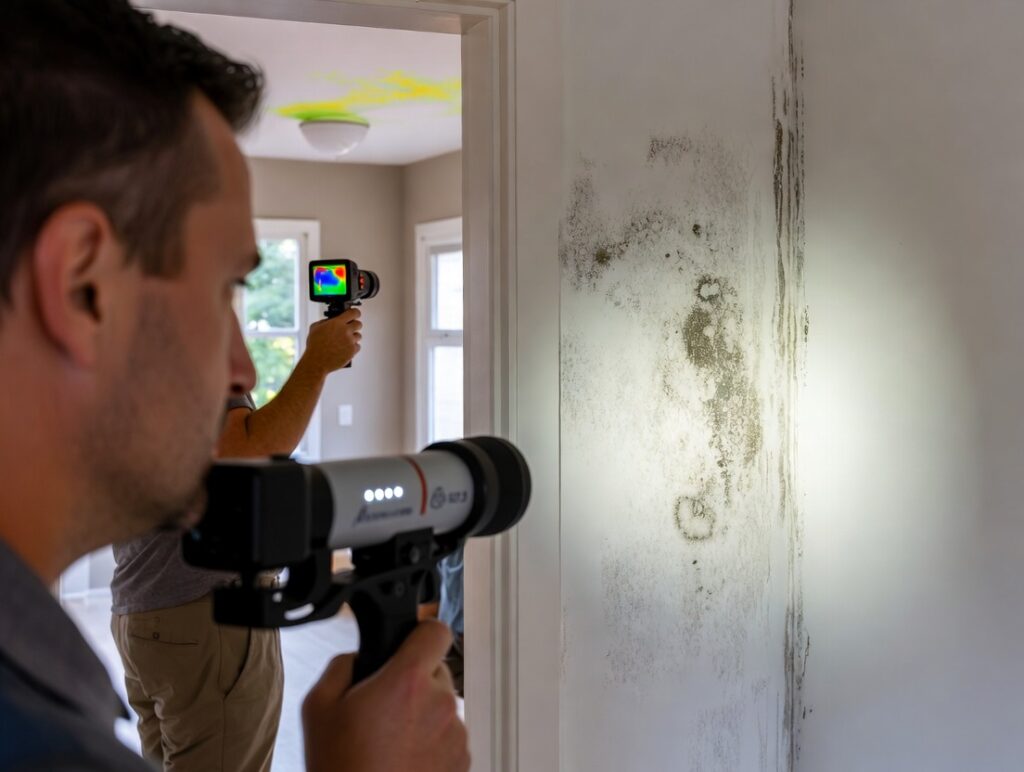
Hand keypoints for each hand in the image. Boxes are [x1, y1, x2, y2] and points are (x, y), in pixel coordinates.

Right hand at [302, 620, 468, 771]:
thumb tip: (361, 655)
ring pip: (442, 706)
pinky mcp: (462, 761)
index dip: (420, 632)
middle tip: (384, 707)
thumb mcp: (318, 706)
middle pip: (436, 671)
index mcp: (407, 682)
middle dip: (414, 682)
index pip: (435, 630)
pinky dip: (432, 742)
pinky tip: (403, 758)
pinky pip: (449, 737)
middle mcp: (440, 703)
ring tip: (390, 741)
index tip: (410, 642)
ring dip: (422, 715)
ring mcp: (455, 734)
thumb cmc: (341, 768)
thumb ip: (343, 664)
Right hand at [304, 308, 362, 374]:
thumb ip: (325, 321)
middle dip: (354, 325)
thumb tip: (332, 320)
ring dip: (353, 337)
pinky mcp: (352, 351)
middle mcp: (345, 331)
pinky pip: (357, 346)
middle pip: (359, 324)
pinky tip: (345, 348)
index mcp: (337, 323)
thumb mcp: (315, 327)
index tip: (355, 314)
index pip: (353, 312)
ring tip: (344, 341)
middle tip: (349, 328)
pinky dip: (352, 347)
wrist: (316, 362)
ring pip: (359, 336)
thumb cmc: (315, 346)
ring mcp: (350, 341)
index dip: (355, 312)